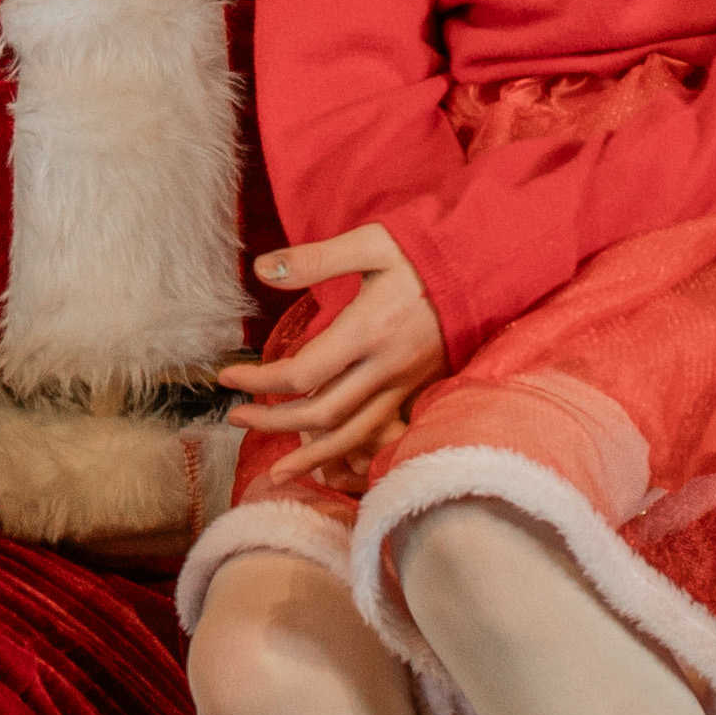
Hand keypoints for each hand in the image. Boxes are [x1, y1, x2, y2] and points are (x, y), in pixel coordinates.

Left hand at [214, 226, 443, 482]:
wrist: (488, 270)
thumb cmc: (425, 252)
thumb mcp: (371, 243)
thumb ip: (315, 259)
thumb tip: (261, 269)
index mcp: (367, 332)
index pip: (301, 374)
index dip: (258, 381)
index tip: (227, 377)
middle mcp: (384, 368)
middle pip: (320, 415)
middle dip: (272, 422)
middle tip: (236, 417)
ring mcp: (403, 385)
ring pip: (352, 437)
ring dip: (310, 456)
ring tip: (277, 471)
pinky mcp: (415, 391)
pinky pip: (377, 434)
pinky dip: (348, 452)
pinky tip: (328, 462)